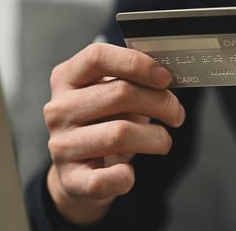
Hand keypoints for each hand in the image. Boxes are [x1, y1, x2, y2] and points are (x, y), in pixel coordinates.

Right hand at [43, 43, 184, 224]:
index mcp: (67, 78)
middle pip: (119, 94)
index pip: (97, 56)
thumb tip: (166, 76)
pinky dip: (125, 176)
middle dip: (160, 103)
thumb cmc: (102, 124)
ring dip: (155, 138)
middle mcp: (59, 109)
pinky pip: (106, 178)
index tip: (165, 77)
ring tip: (163, 141)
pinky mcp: (71, 178)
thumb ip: (131, 80)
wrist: (78, 172)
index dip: (137, 63)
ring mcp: (62, 144)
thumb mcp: (111, 94)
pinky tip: (130, 172)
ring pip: (120, 133)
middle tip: (176, 113)